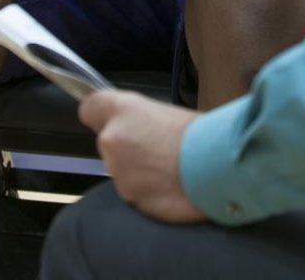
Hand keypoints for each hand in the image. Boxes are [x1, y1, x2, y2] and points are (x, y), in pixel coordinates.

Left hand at [79, 90, 204, 223]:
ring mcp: (118, 170)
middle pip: (107, 142)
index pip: (89, 108)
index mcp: (122, 108)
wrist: (215, 166)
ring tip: (166, 168)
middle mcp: (112, 137)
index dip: (98, 115)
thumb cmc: (197, 134)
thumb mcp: (162, 112)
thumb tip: (131, 128)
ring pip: (120, 169)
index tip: (107, 120)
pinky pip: (133, 191)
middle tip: (154, 149)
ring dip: (136, 171)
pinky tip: (168, 184)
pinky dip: (146, 190)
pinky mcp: (128, 196)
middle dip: (125, 147)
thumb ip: (137, 119)